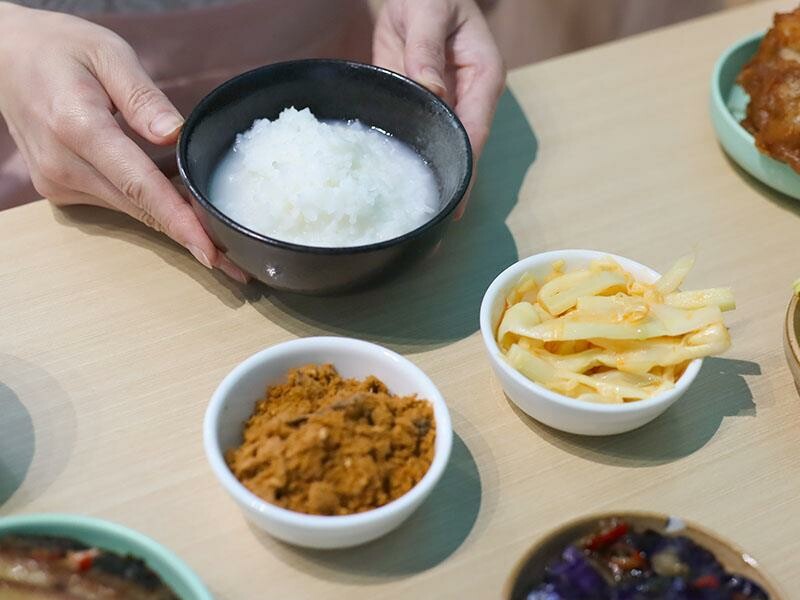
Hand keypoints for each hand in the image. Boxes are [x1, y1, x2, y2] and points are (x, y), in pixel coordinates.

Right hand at [0, 3, 246, 281]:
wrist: (2, 56)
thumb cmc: (59, 49)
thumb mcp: (108, 53)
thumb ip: (143, 96)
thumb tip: (175, 134)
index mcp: (79, 127)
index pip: (140, 186)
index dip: (180, 222)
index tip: (212, 251)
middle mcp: (65, 165)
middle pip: (141, 210)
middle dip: (191, 237)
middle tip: (236, 263)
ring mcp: (58, 182)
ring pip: (132, 211)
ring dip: (175, 223)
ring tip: (220, 238)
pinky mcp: (60, 189)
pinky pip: (118, 203)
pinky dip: (150, 205)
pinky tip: (182, 204)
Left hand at [373, 0, 504, 213]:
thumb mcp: (429, 12)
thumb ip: (427, 50)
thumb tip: (430, 90)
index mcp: (482, 77)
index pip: (475, 129)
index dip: (466, 165)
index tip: (457, 199)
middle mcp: (467, 97)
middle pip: (462, 147)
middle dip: (453, 183)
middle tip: (437, 222)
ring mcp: (443, 103)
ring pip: (440, 145)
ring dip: (432, 175)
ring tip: (421, 214)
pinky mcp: (420, 104)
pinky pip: (416, 134)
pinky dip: (411, 157)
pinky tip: (399, 183)